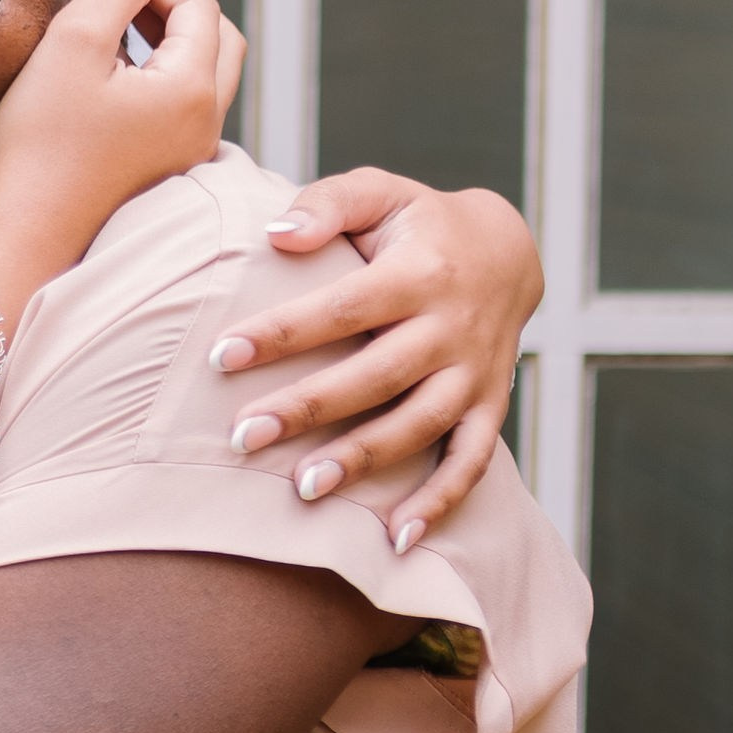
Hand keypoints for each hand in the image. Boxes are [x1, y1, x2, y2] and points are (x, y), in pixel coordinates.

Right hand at [0, 0, 232, 336]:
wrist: (25, 240)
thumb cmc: (44, 150)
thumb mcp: (73, 45)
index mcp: (193, 90)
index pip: (196, 3)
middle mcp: (204, 125)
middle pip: (214, 37)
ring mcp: (187, 154)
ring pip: (199, 72)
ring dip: (164, 35)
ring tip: (111, 16)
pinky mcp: (161, 172)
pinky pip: (177, 106)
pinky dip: (154, 71)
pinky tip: (108, 68)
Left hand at [208, 172, 540, 546]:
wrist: (509, 252)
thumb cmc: (419, 223)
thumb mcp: (382, 192)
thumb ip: (329, 204)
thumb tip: (276, 234)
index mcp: (420, 272)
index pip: (343, 307)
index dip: (284, 332)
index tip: (222, 356)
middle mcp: (452, 327)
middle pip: (376, 374)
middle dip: (309, 407)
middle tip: (243, 436)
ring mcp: (474, 374)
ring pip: (418, 425)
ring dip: (364, 460)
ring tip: (304, 490)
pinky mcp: (489, 407)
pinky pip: (470, 462)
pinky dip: (439, 503)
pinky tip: (395, 540)